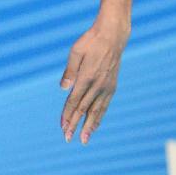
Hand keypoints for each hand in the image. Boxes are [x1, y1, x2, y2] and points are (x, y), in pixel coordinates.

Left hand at [59, 21, 128, 143]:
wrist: (113, 35)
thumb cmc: (91, 41)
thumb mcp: (76, 52)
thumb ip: (69, 71)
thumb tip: (63, 89)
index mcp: (87, 77)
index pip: (74, 101)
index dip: (67, 115)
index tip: (62, 127)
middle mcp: (98, 84)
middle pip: (84, 109)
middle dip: (75, 125)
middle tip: (68, 139)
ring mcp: (107, 86)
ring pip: (97, 110)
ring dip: (89, 126)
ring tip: (84, 139)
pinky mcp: (112, 85)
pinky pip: (105, 104)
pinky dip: (99, 116)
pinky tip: (95, 124)